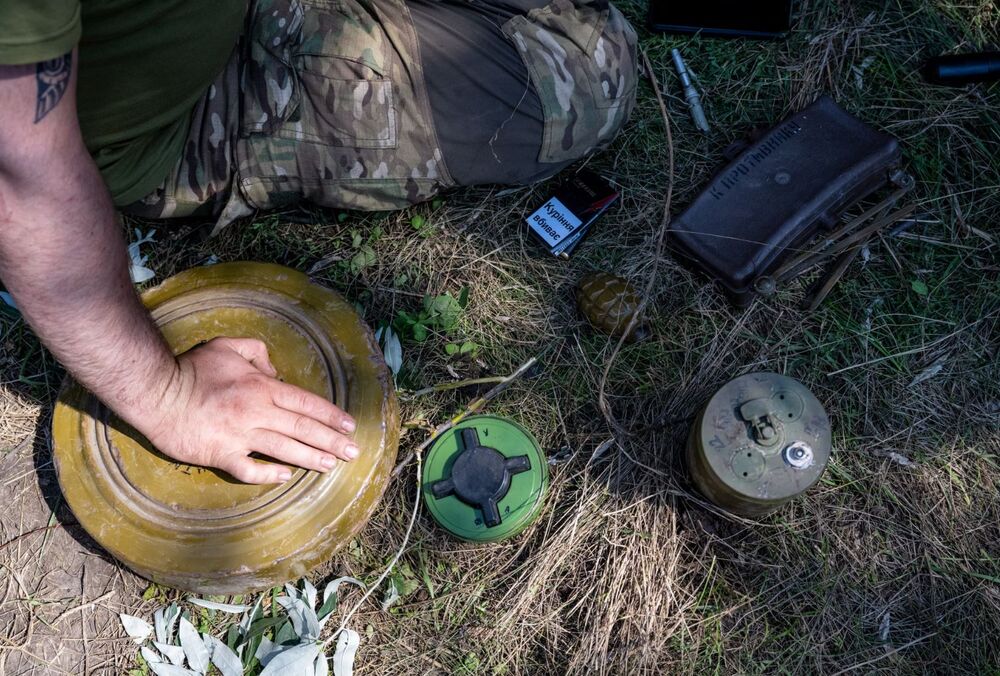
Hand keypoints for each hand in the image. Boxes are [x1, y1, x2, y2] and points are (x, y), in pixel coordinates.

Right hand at [139, 337, 358, 483]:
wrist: (155, 392)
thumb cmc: (192, 368)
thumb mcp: (227, 347)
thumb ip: (257, 352)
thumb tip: (275, 370)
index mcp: (261, 387)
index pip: (306, 403)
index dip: (331, 415)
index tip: (350, 426)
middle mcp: (256, 412)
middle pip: (303, 429)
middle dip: (331, 442)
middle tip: (353, 453)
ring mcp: (239, 436)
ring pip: (284, 450)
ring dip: (311, 459)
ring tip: (331, 466)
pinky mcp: (220, 455)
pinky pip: (249, 470)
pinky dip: (269, 475)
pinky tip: (286, 476)